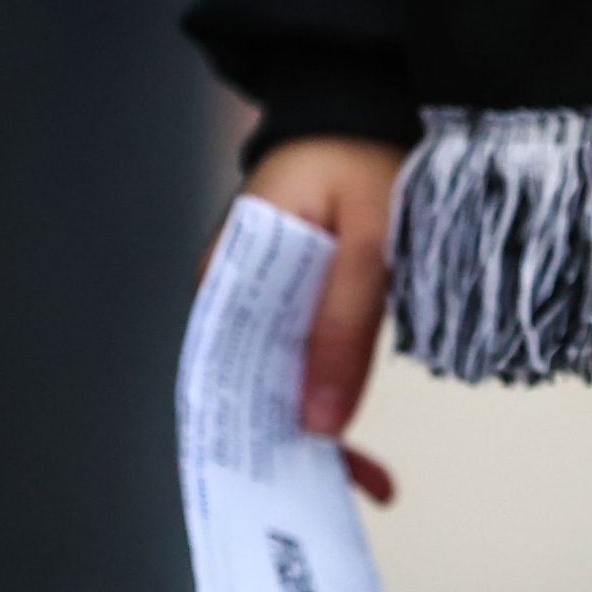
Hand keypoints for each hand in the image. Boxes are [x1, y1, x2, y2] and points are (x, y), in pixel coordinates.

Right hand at [215, 136, 405, 502]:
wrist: (364, 99)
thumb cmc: (362, 151)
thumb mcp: (368, 237)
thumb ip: (344, 325)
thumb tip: (319, 424)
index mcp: (226, 274)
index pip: (220, 377)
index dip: (248, 438)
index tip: (286, 486)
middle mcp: (234, 294)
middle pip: (251, 388)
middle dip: (298, 449)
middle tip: (360, 491)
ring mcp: (264, 297)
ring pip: (282, 378)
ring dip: (321, 427)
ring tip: (370, 479)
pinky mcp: (298, 297)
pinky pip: (305, 355)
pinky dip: (332, 393)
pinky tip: (356, 435)